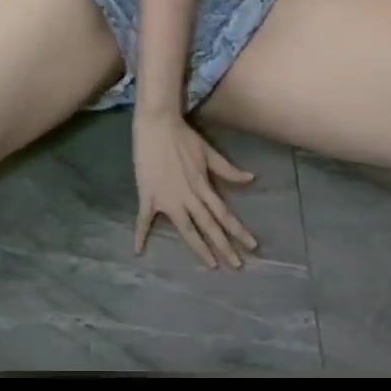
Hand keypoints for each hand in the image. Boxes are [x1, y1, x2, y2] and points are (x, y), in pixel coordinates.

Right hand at [132, 113, 257, 268]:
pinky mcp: (149, 196)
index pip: (224, 213)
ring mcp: (168, 199)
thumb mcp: (209, 152)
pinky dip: (141, 235)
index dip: (238, 230)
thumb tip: (251, 178)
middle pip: (210, 226)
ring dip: (199, 248)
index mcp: (203, 186)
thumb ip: (228, 169)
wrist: (157, 124)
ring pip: (186, 229)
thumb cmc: (183, 137)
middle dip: (225, 247)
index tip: (252, 246)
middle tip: (238, 266)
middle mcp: (189, 197)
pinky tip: (139, 250)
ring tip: (211, 265)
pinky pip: (145, 219)